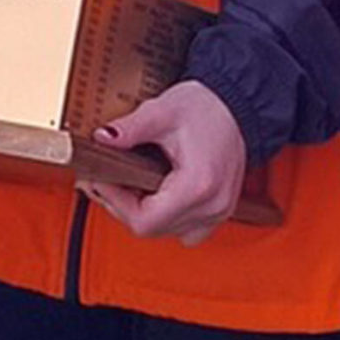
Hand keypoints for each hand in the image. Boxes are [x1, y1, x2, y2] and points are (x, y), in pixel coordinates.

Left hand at [79, 80, 247, 244]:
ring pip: (166, 233)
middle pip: (152, 230)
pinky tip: (157, 196)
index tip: (102, 180)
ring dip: (143, 214)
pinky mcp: (218, 211)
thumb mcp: (162, 112)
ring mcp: (218, 212)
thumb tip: (102, 139)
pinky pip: (186, 231)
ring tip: (131, 185)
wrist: (237, 106)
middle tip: (108, 179)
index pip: (144, 221)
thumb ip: (130, 128)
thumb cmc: (207, 108)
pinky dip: (166, 219)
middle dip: (123, 206)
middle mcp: (211, 205)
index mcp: (198, 185)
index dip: (115, 202)